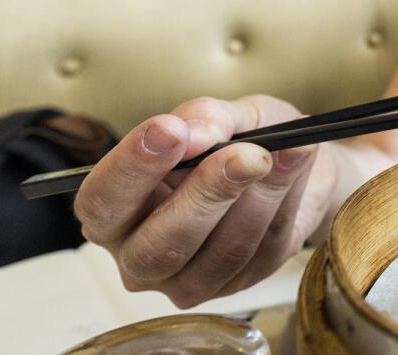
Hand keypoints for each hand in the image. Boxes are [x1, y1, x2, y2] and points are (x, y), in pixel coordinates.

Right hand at [74, 95, 336, 307]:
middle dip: (206, 192)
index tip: (170, 131)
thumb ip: (206, 117)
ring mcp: (187, 279)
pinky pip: (262, 250)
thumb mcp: (225, 113)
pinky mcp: (236, 284)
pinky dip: (283, 204)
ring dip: (258, 197)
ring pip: (221, 251)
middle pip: (159, 243)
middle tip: (246, 153)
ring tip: (282, 152)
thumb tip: (197, 134)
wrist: (292, 163)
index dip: (134, 167)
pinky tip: (294, 166)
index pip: (103, 200)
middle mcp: (138, 254)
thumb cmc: (241, 138)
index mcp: (113, 208)